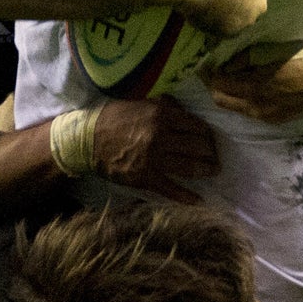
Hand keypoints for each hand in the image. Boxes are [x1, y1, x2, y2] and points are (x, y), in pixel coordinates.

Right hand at [90, 98, 218, 201]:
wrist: (87, 139)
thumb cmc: (113, 118)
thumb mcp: (140, 102)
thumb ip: (164, 104)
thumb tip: (183, 110)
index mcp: (161, 115)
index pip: (195, 125)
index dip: (207, 133)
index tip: (211, 138)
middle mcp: (161, 136)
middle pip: (198, 146)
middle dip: (211, 152)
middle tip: (215, 156)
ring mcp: (154, 159)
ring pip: (190, 167)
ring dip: (206, 170)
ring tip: (213, 170)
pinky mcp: (146, 178)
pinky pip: (172, 189)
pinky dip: (187, 196)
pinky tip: (199, 199)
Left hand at [208, 47, 302, 122]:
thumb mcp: (274, 51)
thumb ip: (247, 57)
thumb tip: (226, 61)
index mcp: (256, 86)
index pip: (218, 83)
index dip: (208, 72)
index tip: (204, 61)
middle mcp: (258, 105)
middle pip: (221, 98)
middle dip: (213, 84)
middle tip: (212, 69)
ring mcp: (267, 115)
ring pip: (235, 106)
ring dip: (228, 93)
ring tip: (230, 76)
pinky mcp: (276, 118)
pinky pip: (250, 110)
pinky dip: (244, 99)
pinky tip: (249, 85)